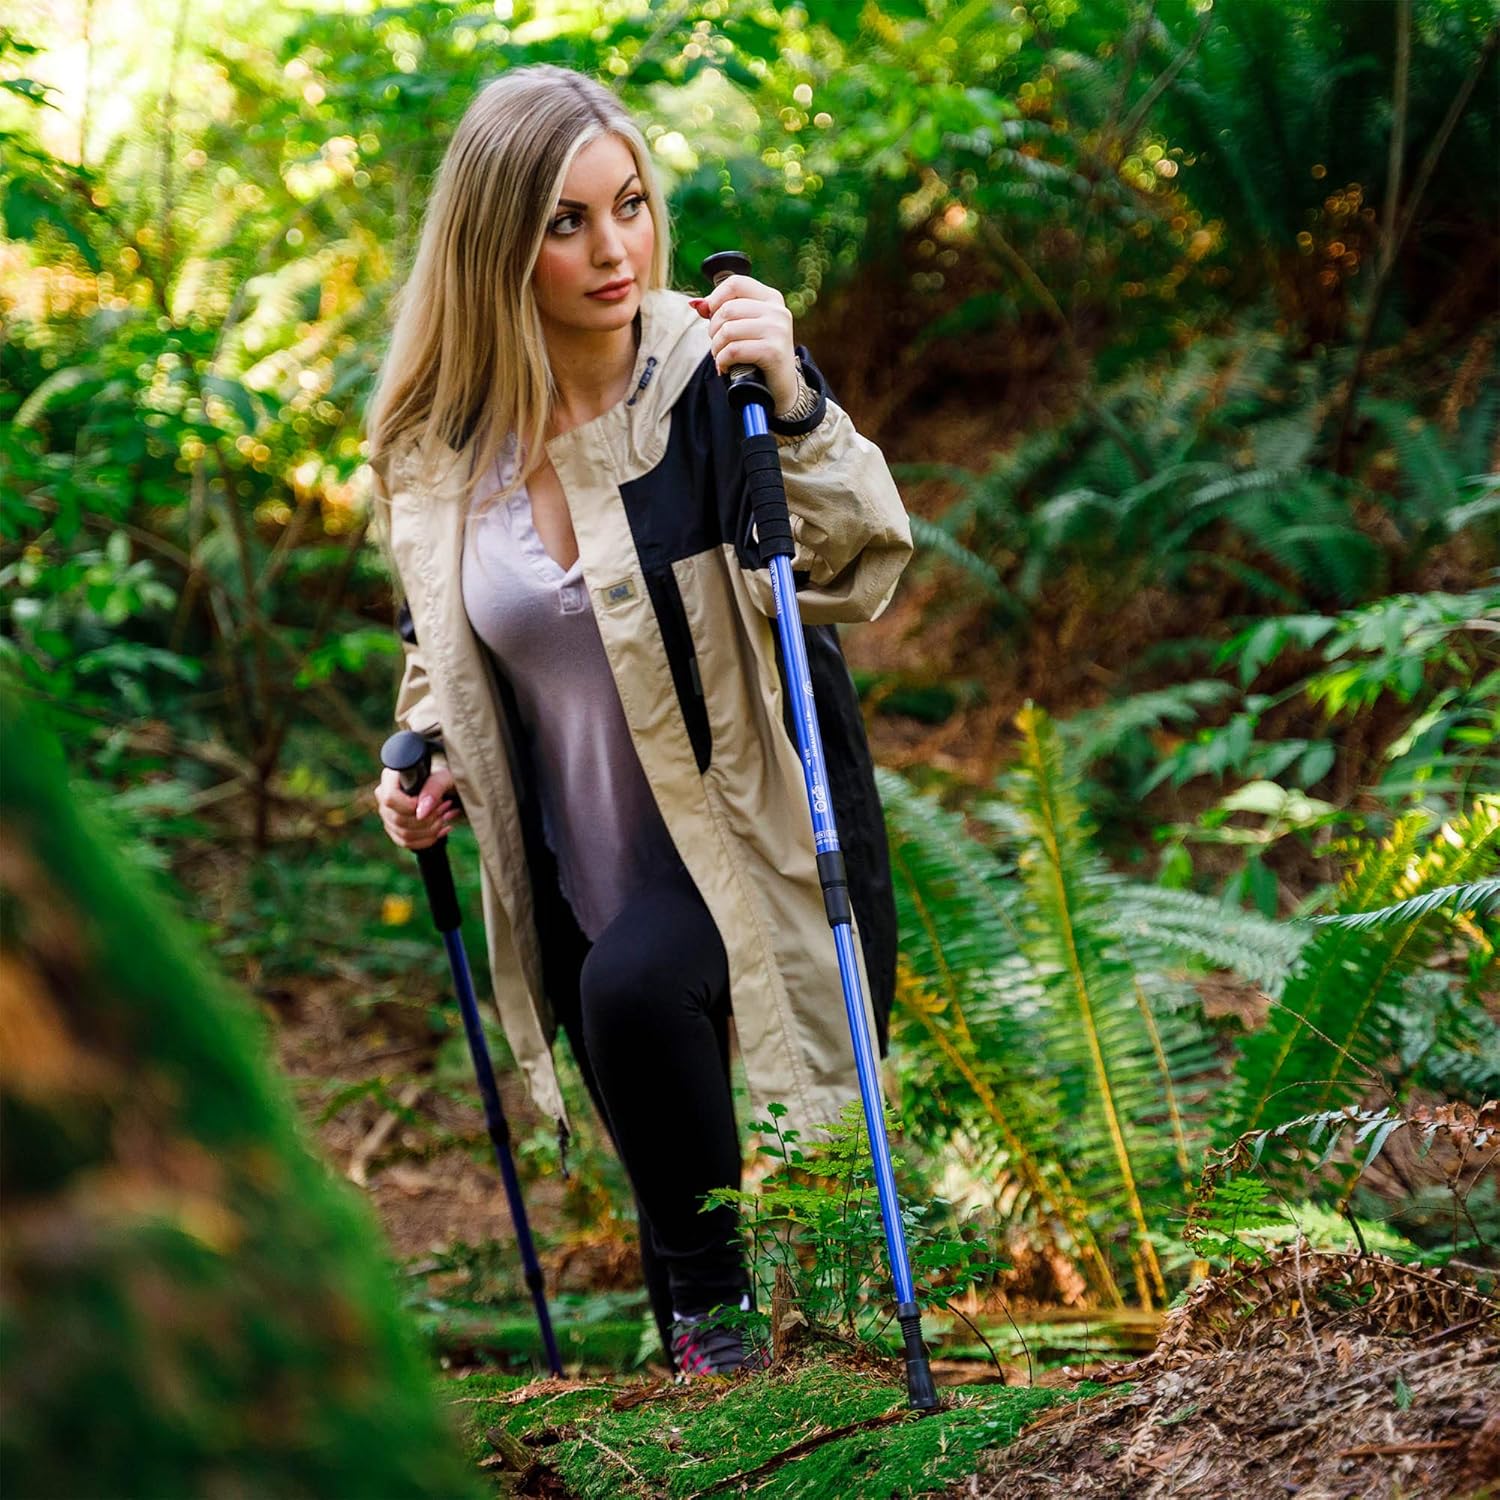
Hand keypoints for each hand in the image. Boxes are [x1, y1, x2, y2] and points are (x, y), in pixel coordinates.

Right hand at [376, 764, 461, 850]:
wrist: (447, 789)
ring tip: (447, 815)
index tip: (428, 802)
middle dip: (428, 818)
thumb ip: (434, 789)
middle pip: (398, 819)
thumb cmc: (444, 779)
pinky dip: (429, 839)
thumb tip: (421, 813)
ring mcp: (387, 815)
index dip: (409, 806)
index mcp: (391, 778)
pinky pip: (407, 843)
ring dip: (431, 828)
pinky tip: (443, 828)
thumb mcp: (444, 778)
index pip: (390, 798)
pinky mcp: (394, 830)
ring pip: (404, 834)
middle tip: (446, 806)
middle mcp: (384, 796)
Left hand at [690, 275, 798, 414]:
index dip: (715, 298)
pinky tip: (725, 367)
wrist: (780, 388)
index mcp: (771, 298)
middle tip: (717, 345)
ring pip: (728, 330)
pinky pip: (734, 350)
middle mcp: (777, 311)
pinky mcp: (773, 351)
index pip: (736, 283)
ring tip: (721, 357)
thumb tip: (696, 304)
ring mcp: (777, 330)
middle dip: (713, 329)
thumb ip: (723, 312)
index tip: (710, 316)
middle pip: (728, 309)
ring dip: (716, 348)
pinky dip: (723, 361)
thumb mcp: (744, 328)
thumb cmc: (758, 355)